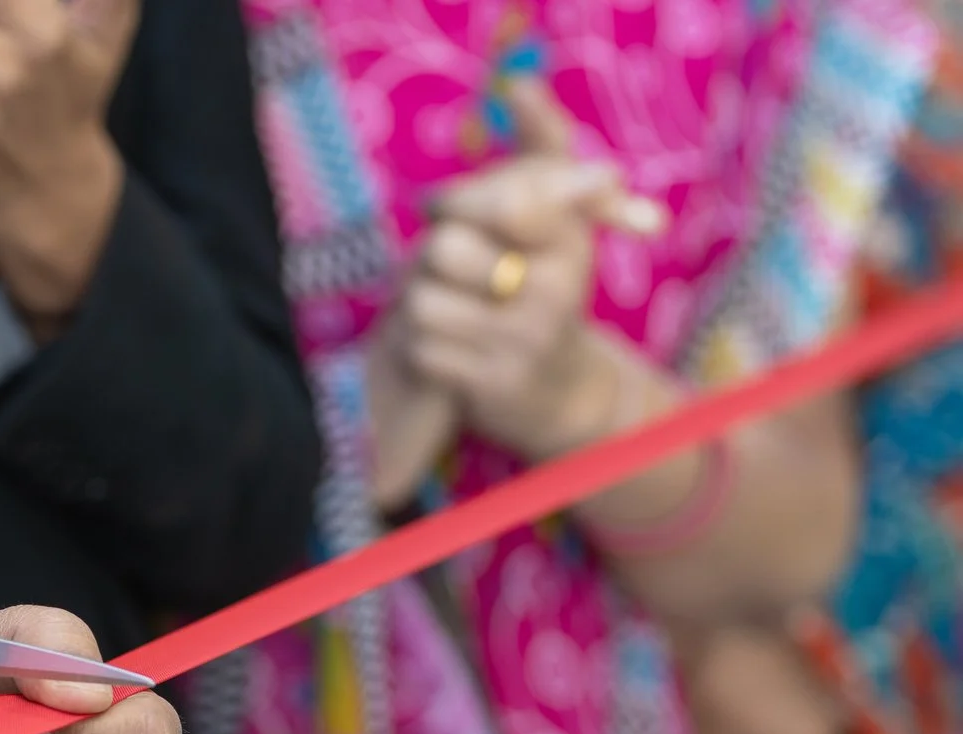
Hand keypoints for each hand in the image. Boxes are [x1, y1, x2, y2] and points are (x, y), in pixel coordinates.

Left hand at [389, 80, 663, 460]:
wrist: (562, 392)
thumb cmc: (547, 286)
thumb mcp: (559, 215)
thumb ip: (542, 145)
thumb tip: (514, 83)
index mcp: (570, 238)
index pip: (502, 200)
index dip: (461, 203)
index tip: (456, 212)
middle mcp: (555, 290)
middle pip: (444, 247)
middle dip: (433, 257)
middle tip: (452, 271)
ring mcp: (524, 342)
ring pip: (421, 302)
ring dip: (422, 306)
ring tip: (450, 311)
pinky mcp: (491, 386)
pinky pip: (420, 350)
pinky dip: (423, 348)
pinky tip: (449, 349)